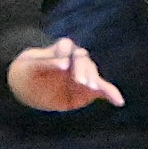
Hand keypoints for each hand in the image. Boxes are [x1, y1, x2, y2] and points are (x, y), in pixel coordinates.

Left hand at [7, 37, 123, 112]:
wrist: (30, 86)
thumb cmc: (29, 72)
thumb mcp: (31, 67)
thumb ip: (47, 64)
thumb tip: (65, 64)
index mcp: (61, 49)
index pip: (65, 47)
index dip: (64, 55)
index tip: (64, 66)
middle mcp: (75, 59)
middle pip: (82, 60)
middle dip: (83, 70)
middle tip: (81, 82)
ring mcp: (83, 73)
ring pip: (92, 74)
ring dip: (93, 81)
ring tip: (92, 89)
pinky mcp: (88, 88)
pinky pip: (102, 89)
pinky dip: (110, 93)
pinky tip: (118, 101)